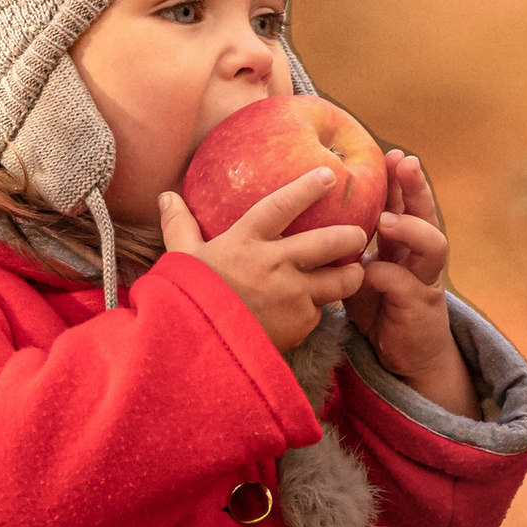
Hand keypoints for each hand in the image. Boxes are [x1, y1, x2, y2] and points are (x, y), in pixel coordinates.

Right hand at [159, 173, 368, 356]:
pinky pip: (320, 312)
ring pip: (340, 281)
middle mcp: (275, 264)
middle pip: (329, 242)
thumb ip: (179, 226)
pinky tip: (315, 310)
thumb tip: (166, 196)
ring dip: (351, 276)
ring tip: (354, 273)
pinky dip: (318, 310)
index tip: (329, 175)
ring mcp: (292, 295)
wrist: (198, 352)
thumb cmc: (188, 301)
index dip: (307, 188)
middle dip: (352, 237)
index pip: (282, 205)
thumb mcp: (181, 260)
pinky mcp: (300, 324)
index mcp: (246, 242)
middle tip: (360, 235)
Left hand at [347, 149, 473, 417]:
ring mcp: (426, 280)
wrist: (406, 358)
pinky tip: (370, 271)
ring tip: (388, 219)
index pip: (407, 202)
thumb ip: (350, 249)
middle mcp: (421, 256)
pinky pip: (406, 285)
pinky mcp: (421, 307)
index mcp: (406, 244)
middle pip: (428, 212)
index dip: (400, 178)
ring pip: (432, 245)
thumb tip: (310, 220)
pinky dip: (387, 275)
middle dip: (416, 186)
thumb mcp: (361, 273)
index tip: (388, 154)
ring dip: (410, 228)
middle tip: (403, 163)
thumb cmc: (380, 309)